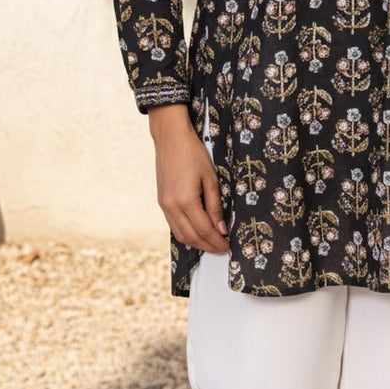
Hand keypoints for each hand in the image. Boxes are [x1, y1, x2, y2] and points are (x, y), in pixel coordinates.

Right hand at [148, 103, 229, 254]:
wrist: (170, 139)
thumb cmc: (193, 154)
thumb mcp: (210, 178)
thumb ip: (215, 205)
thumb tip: (222, 228)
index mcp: (186, 200)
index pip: (204, 230)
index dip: (217, 241)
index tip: (228, 247)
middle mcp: (171, 207)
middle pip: (191, 237)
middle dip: (208, 246)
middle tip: (222, 249)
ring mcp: (164, 205)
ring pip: (180, 235)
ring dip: (196, 243)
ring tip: (212, 243)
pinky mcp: (162, 202)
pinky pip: (173, 226)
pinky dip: (186, 234)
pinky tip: (197, 232)